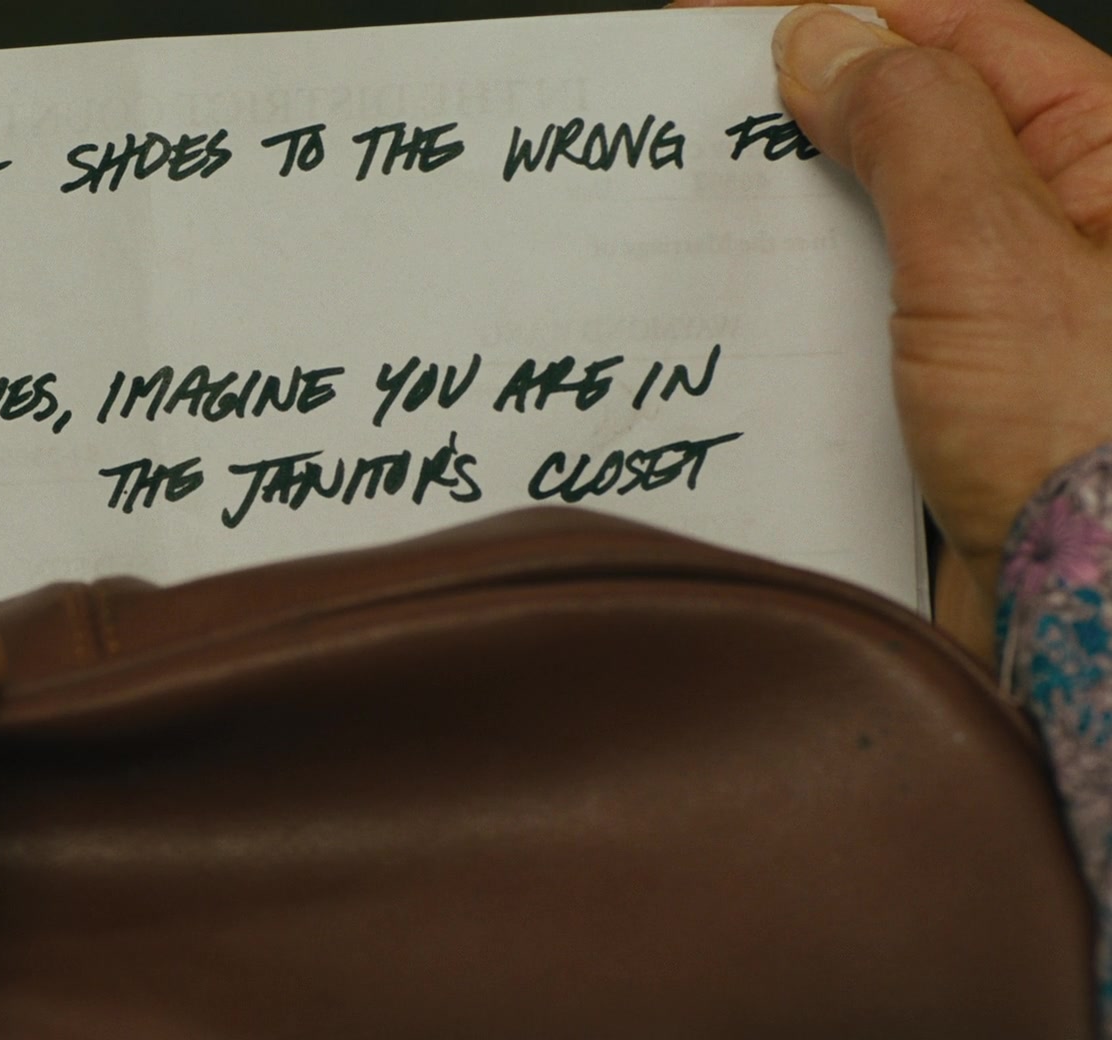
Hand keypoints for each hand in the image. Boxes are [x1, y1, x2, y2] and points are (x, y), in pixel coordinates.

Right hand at [674, 0, 1111, 656]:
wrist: (1095, 614)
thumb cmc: (1095, 446)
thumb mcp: (993, 251)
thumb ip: (907, 126)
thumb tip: (828, 39)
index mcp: (1107, 155)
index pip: (954, 32)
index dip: (835, 13)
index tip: (721, 21)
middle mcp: (1061, 222)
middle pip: (906, 122)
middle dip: (795, 114)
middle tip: (688, 120)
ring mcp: (1003, 307)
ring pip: (869, 223)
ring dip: (784, 217)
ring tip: (693, 216)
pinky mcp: (950, 387)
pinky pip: (856, 315)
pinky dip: (792, 304)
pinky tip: (736, 311)